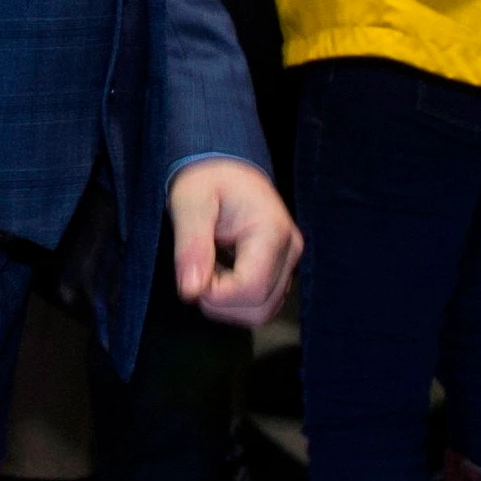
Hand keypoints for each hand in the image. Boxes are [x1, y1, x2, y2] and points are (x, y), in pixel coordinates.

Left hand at [169, 158, 300, 327]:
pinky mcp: (281, 272)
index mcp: (272, 231)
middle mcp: (290, 250)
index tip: (192, 273)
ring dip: (226, 304)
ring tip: (209, 268)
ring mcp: (289, 263)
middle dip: (219, 301)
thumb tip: (191, 291)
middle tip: (197, 269)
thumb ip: (191, 246)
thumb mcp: (190, 203)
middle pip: (258, 307)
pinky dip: (234, 301)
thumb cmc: (208, 179)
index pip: (251, 289)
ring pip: (261, 312)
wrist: (226, 168)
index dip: (214, 294)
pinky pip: (260, 305)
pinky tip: (220, 273)